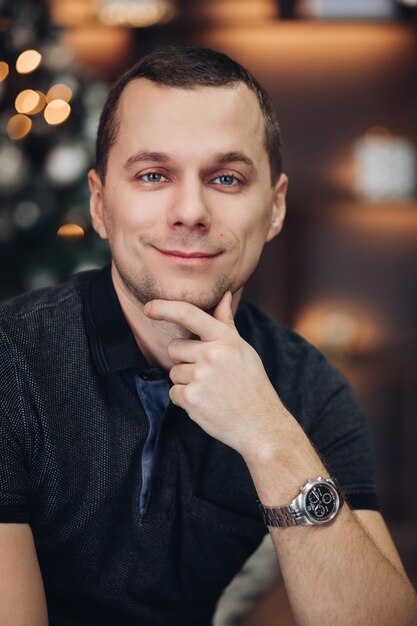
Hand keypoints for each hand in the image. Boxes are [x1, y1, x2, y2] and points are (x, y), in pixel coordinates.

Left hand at [144, 292, 288, 458]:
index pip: (189, 314)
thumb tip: (223, 296)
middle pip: (175, 348)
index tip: (148, 307)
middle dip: (184, 360)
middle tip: (209, 375)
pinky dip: (185, 399)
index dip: (165, 308)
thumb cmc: (252, 385)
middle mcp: (212, 354)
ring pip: (174, 372)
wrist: (260, 424)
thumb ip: (226, 324)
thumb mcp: (243, 350)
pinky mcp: (191, 398)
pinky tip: (207, 404)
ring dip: (186, 382)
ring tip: (212, 391)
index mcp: (225, 339)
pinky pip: (173, 392)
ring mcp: (200, 376)